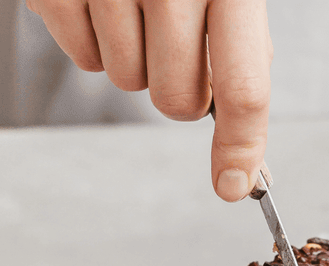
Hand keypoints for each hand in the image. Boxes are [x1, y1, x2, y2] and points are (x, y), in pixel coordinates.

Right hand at [26, 0, 271, 201]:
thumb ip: (241, 48)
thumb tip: (245, 136)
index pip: (244, 87)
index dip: (240, 147)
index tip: (234, 185)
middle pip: (178, 101)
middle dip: (179, 92)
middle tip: (170, 47)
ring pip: (127, 83)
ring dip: (133, 60)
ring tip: (131, 6)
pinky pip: (83, 57)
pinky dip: (92, 40)